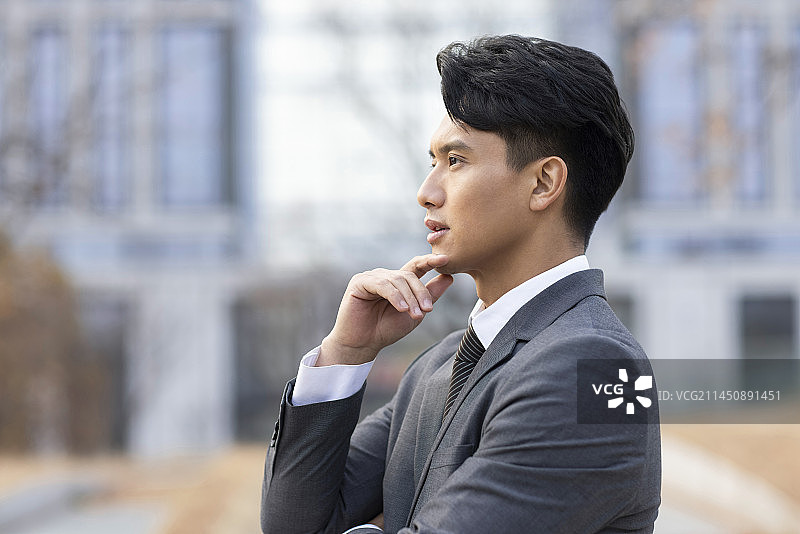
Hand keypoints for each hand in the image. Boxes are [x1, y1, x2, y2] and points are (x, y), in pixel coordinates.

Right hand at [318, 254, 453, 365]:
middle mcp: (385, 276)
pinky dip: (394, 296)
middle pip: (409, 275)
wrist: (363, 344)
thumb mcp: (414, 313)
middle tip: (427, 310)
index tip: (446, 259)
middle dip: (420, 293)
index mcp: (398, 281)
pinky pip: (382, 284)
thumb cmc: (386, 329)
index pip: (416, 266)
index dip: (430, 261)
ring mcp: (372, 277)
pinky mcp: (360, 282)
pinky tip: (401, 308)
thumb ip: (429, 295)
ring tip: (414, 314)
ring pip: (397, 280)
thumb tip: (449, 277)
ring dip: (409, 298)